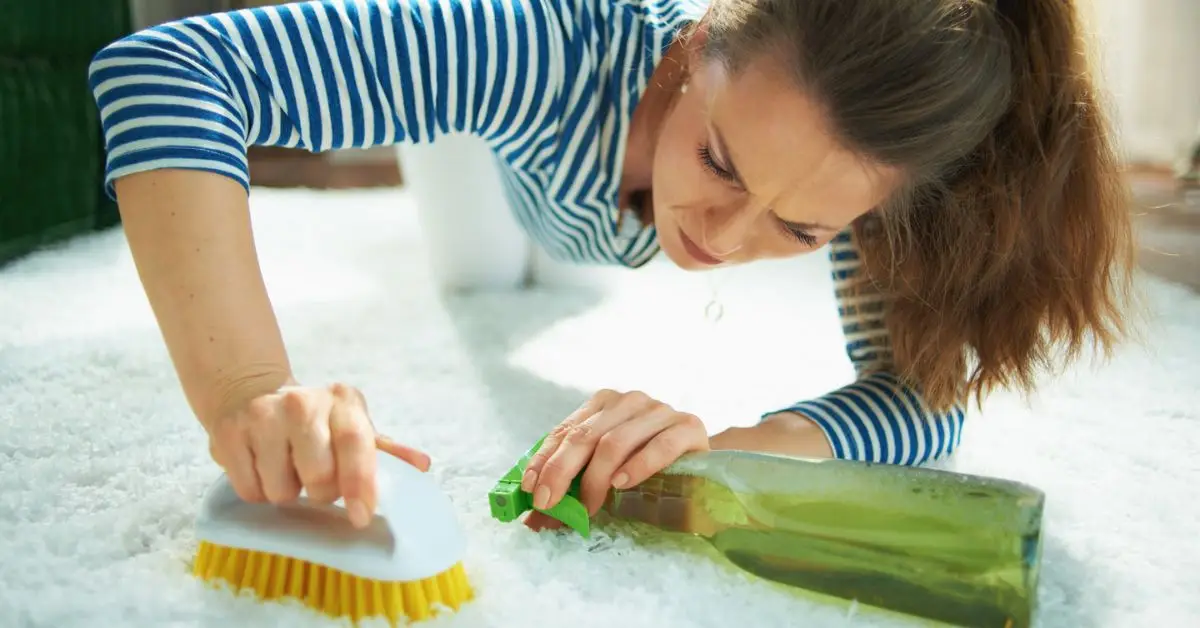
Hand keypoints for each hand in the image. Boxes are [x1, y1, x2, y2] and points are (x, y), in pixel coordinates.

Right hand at [204, 382, 430, 527]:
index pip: (356, 444)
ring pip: (282, 490)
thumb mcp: (352, 426)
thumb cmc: (315, 421)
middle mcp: (303, 403)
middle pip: (319, 477)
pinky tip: (261, 466)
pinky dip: (257, 491)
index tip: (361, 515)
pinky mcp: (229, 434)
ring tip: (285, 468)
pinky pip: (249, 490)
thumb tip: (422, 466)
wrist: (250, 392)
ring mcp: (262, 416)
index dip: (360, 483)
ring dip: (287, 491)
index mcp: (343, 401)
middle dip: (321, 492)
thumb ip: (386, 450)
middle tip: (315, 477)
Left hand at [520, 389, 708, 530]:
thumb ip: (572, 486)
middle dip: (561, 472)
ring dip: (596, 479)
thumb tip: (533, 519)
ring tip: (588, 507)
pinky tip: (621, 484)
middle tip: (548, 503)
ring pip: (616, 441)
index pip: (566, 430)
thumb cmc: (645, 466)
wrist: (700, 463)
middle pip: (586, 436)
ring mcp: (660, 410)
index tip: (530, 488)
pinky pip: (660, 445)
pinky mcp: (688, 426)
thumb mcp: (604, 472)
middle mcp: (630, 400)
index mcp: (604, 403)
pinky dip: (637, 466)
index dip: (545, 460)